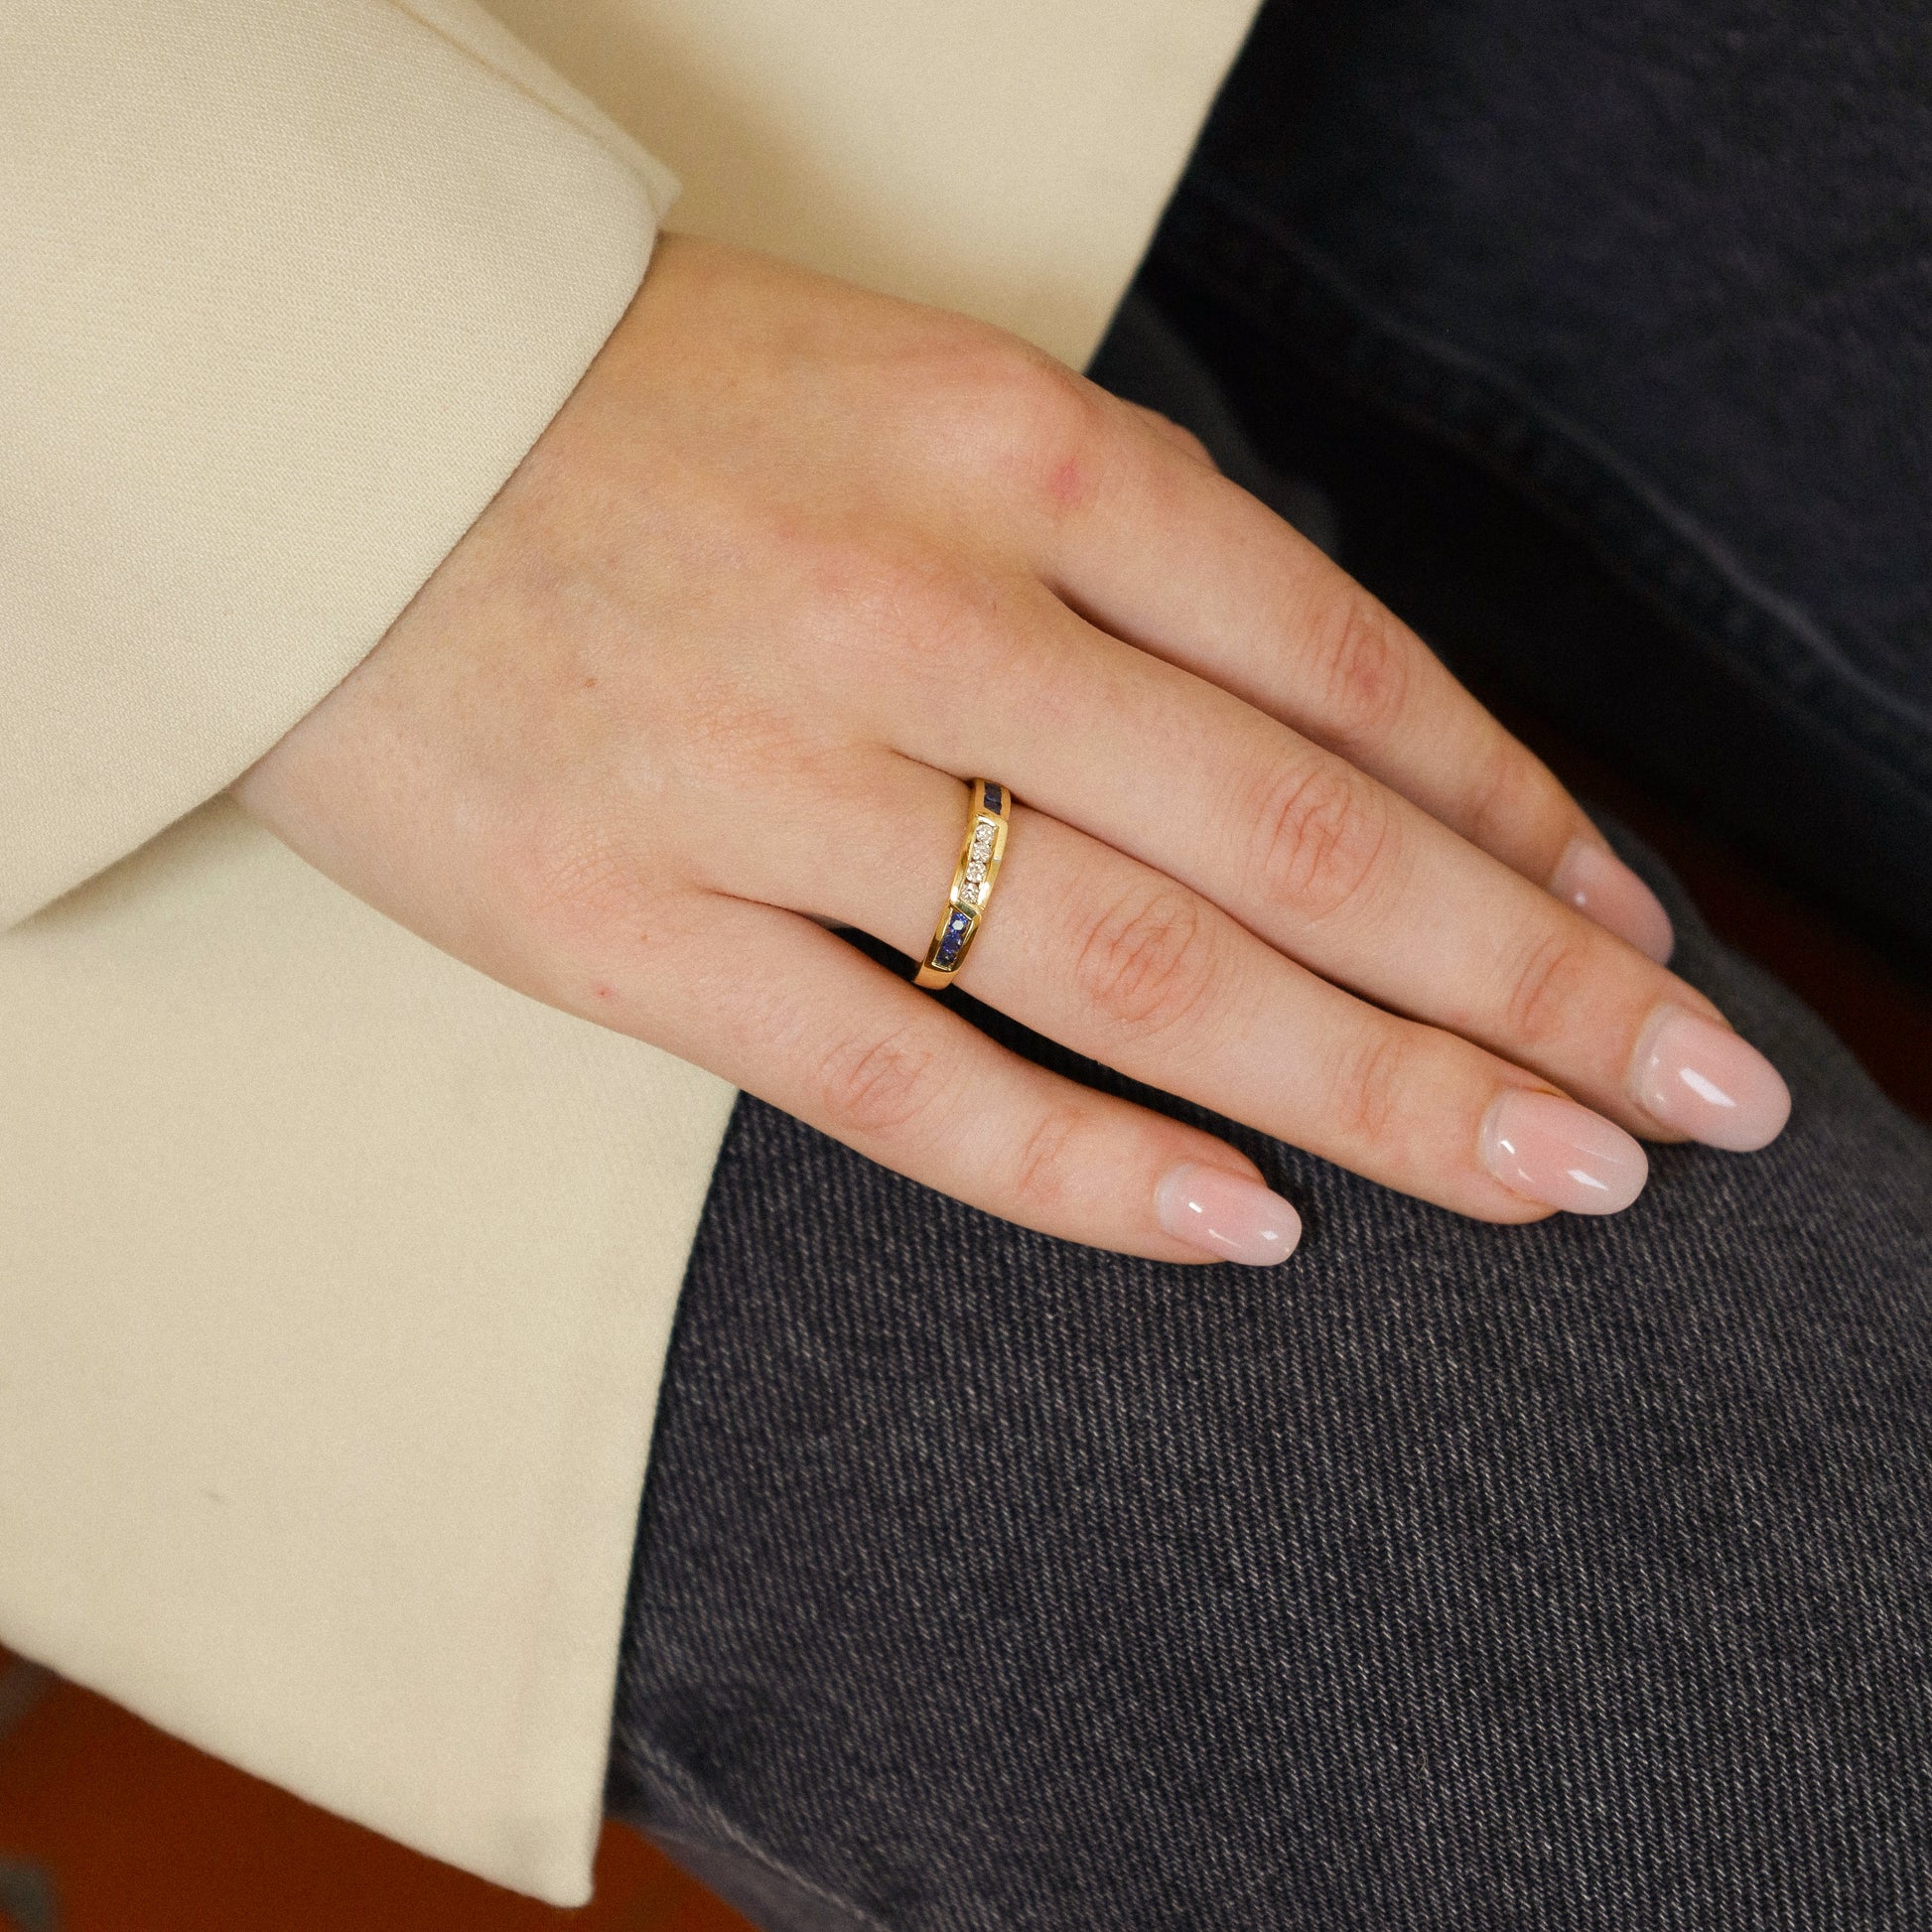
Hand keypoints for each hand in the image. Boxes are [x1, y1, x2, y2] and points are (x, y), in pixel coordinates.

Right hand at [235, 236, 1788, 1265]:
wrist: (316, 423)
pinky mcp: (626, 927)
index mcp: (1006, 450)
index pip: (1339, 661)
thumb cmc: (633, 415)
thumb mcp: (905, 407)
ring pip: (1138, 974)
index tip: (1632, 929)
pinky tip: (1244, 1234)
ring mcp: (771, 780)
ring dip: (1375, 1093)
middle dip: (1523, 988)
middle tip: (1682, 1108)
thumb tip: (1324, 736)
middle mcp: (918, 613)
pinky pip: (900, 1082)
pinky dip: (1085, 1170)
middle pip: (1293, 843)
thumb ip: (1109, 558)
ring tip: (1545, 1183)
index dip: (1516, 813)